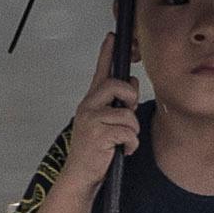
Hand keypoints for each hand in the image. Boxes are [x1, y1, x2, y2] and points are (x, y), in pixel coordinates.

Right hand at [58, 36, 141, 186]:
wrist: (81, 175)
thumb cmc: (94, 150)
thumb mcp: (104, 123)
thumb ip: (116, 104)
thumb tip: (132, 84)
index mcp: (90, 102)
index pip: (99, 72)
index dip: (106, 54)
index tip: (111, 37)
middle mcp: (88, 107)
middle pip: (116, 85)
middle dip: (130, 97)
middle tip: (130, 111)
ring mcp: (91, 120)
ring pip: (127, 114)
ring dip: (132, 131)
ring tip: (124, 142)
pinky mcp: (98, 134)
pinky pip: (127, 132)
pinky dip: (131, 144)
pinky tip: (123, 151)